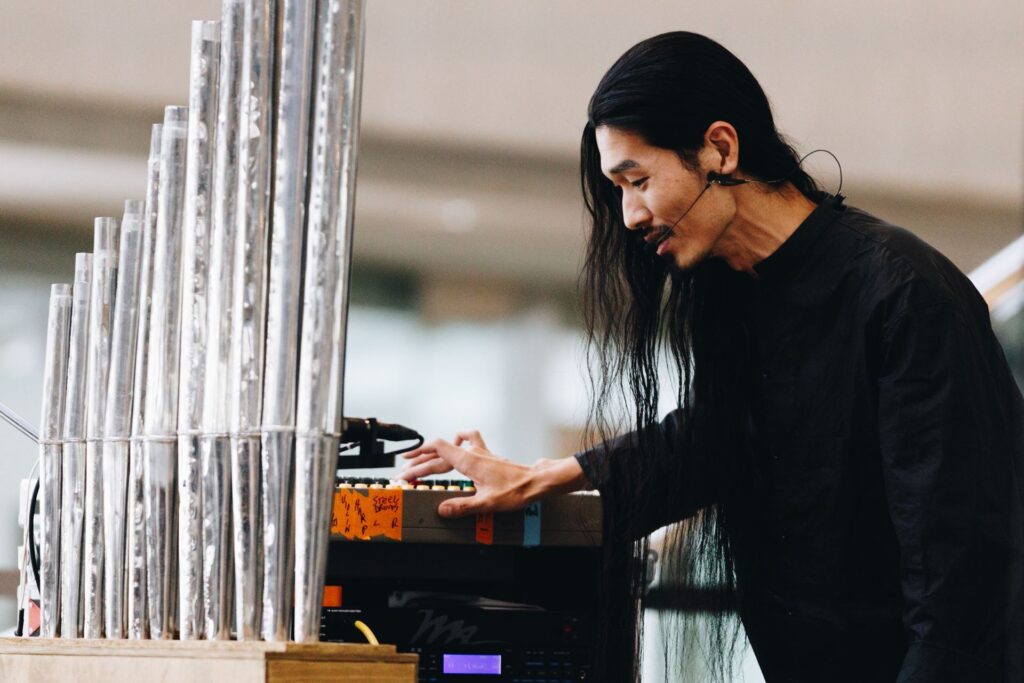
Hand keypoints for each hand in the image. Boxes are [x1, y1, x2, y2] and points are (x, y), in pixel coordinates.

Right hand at [400, 429, 535, 517]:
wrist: (536, 482)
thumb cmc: (516, 490)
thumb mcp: (487, 503)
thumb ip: (462, 506)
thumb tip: (442, 510)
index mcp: (469, 461)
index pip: (437, 450)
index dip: (419, 457)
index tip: (406, 466)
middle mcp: (473, 453)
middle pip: (440, 451)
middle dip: (421, 460)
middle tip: (406, 470)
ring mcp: (481, 453)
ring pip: (452, 445)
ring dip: (435, 451)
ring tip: (422, 457)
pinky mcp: (488, 456)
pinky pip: (469, 442)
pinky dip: (459, 441)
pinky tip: (457, 446)